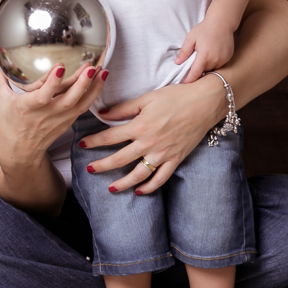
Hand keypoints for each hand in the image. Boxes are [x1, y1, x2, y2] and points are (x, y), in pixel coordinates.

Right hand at [0, 47, 105, 170]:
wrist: (20, 153)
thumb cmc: (9, 125)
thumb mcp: (1, 99)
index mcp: (28, 108)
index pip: (42, 95)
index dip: (52, 82)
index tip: (60, 67)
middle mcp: (46, 114)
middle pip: (68, 100)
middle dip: (81, 83)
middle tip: (91, 66)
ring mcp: (60, 119)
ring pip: (80, 103)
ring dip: (93, 87)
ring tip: (103, 70)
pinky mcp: (68, 121)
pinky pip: (84, 107)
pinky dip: (94, 94)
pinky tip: (101, 79)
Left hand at [83, 77, 227, 193]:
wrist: (205, 102)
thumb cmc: (176, 96)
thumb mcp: (147, 98)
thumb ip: (124, 108)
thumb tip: (102, 113)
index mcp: (140, 126)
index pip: (110, 137)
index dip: (93, 142)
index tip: (82, 145)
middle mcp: (149, 143)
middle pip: (119, 159)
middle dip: (101, 166)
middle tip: (89, 170)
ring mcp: (163, 154)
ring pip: (138, 175)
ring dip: (122, 183)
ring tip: (110, 188)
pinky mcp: (176, 160)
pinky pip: (160, 179)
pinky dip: (149, 187)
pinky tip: (138, 191)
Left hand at [174, 18, 234, 83]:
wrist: (222, 22)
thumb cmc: (205, 29)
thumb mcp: (191, 38)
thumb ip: (184, 51)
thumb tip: (177, 63)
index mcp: (204, 55)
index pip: (196, 73)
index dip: (189, 79)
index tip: (184, 83)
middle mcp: (215, 59)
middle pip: (204, 71)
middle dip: (197, 70)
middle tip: (192, 65)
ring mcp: (223, 59)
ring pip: (212, 69)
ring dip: (206, 66)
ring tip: (203, 57)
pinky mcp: (228, 57)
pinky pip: (219, 65)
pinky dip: (214, 63)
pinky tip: (211, 55)